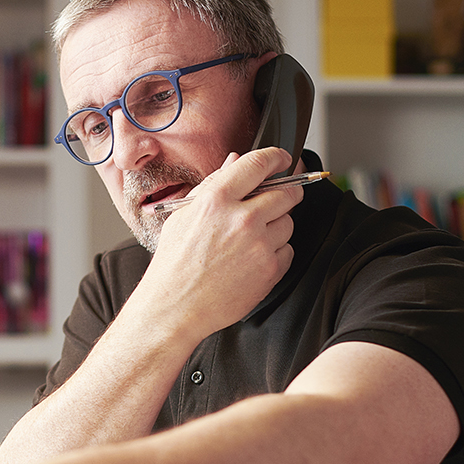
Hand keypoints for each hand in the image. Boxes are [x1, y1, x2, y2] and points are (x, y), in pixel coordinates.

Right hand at [135, 147, 302, 341]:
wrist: (175, 306)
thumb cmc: (175, 263)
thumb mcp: (184, 215)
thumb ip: (213, 184)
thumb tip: (235, 162)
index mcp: (217, 199)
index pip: (259, 163)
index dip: (277, 157)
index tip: (282, 159)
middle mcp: (242, 218)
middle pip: (286, 193)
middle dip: (286, 193)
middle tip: (277, 200)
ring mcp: (259, 244)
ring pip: (288, 223)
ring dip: (276, 226)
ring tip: (250, 240)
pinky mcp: (270, 269)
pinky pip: (287, 250)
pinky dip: (276, 253)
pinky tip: (251, 259)